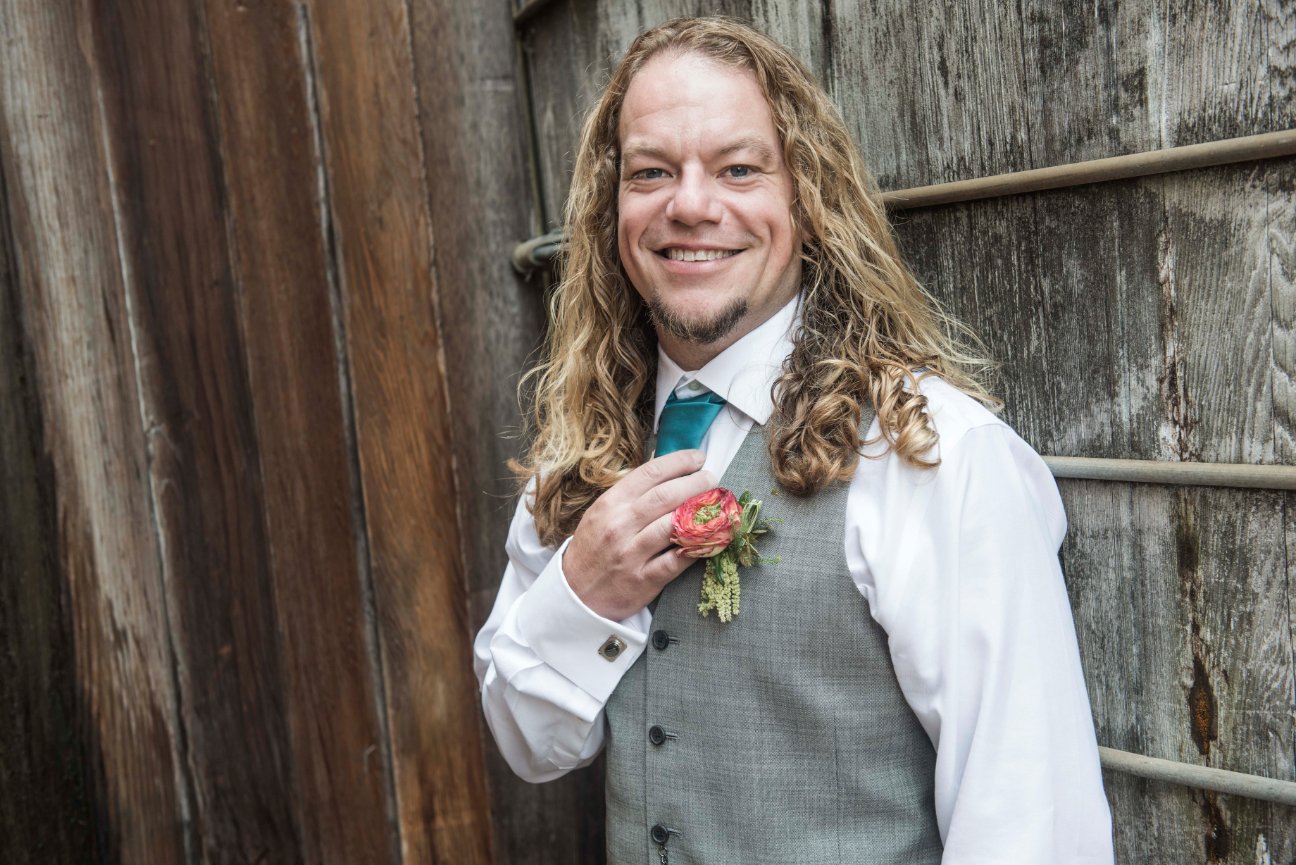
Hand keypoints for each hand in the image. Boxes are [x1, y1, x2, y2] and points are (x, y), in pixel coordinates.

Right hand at [563, 449, 716, 620]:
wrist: (575, 593)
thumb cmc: (594, 547)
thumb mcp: (602, 513)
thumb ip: (631, 495)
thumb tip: (668, 472)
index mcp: (611, 504)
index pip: (650, 473)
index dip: (680, 462)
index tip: (699, 457)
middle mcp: (620, 525)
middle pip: (666, 496)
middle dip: (696, 483)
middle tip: (713, 479)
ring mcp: (632, 553)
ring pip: (673, 526)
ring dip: (701, 513)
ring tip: (715, 505)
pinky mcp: (643, 580)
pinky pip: (676, 561)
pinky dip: (697, 548)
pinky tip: (711, 539)